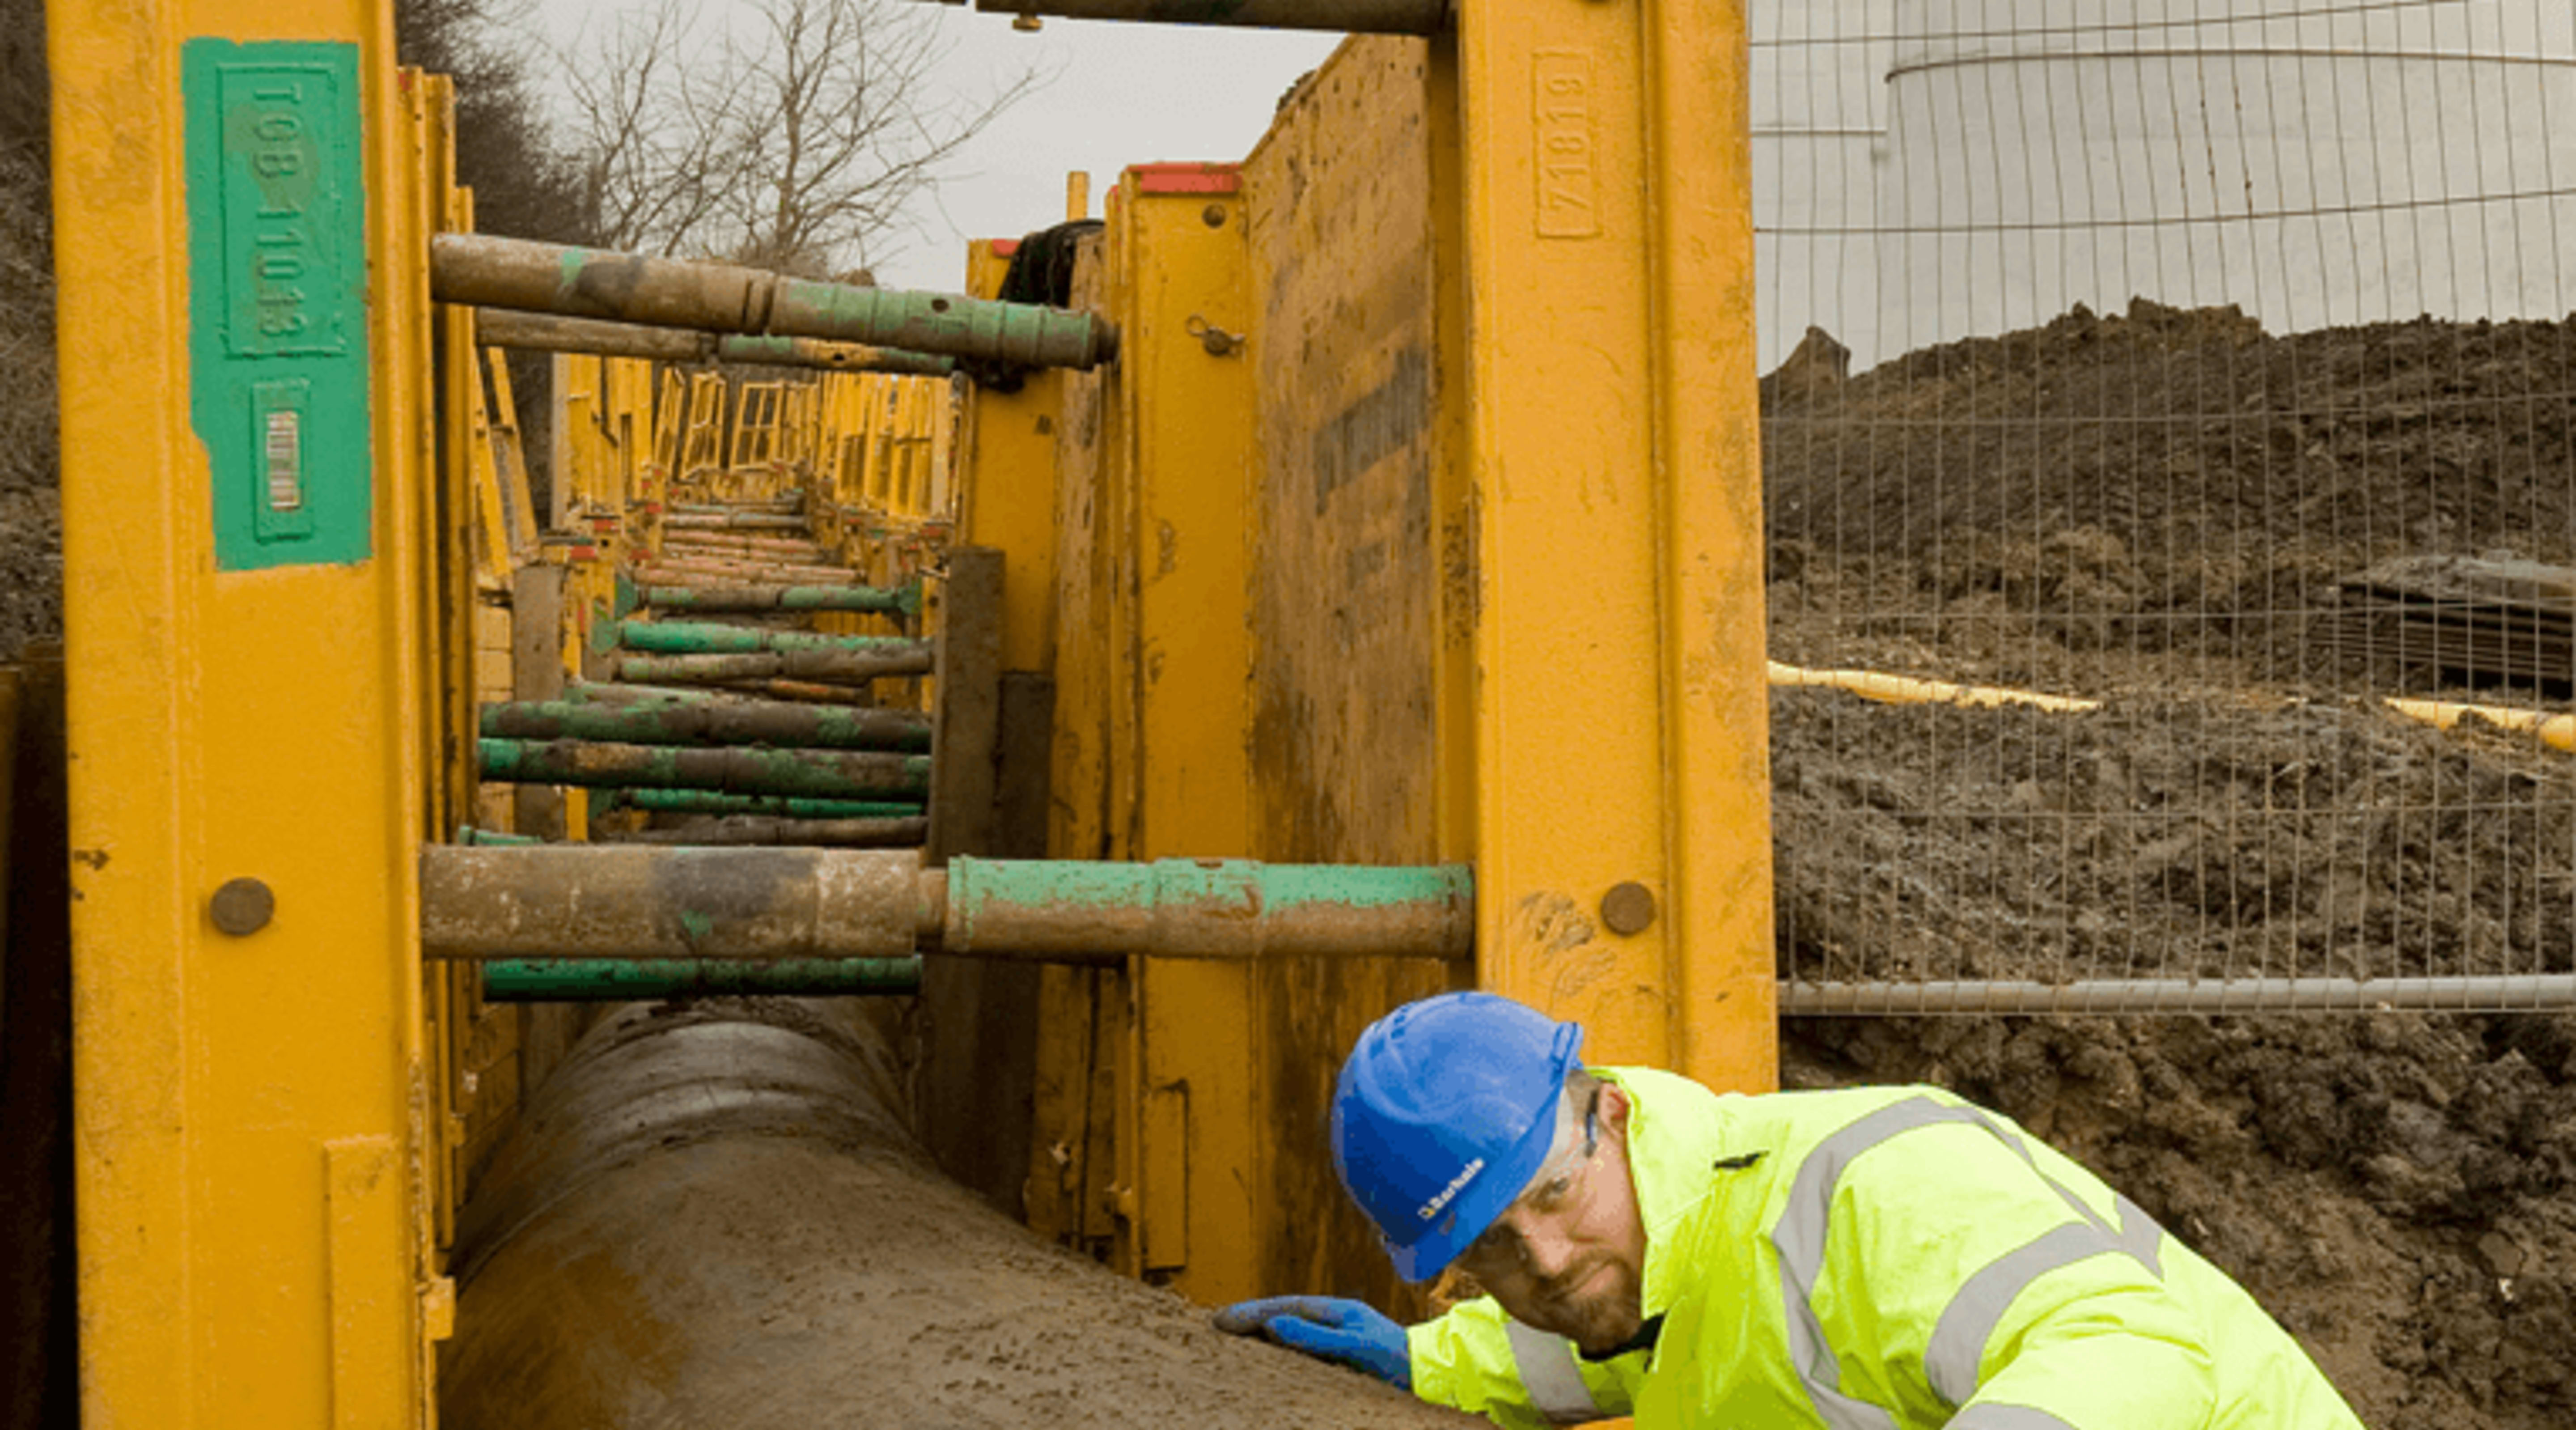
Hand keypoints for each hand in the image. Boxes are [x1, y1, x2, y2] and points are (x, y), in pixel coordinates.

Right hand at [1213, 1295, 1412, 1389]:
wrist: (1430, 1376)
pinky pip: (1301, 1347)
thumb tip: (1273, 1325)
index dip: (1252, 1313)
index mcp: (1337, 1311)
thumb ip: (1315, 1337)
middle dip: (1250, 1318)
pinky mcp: (1340, 1356)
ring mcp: (1337, 1337)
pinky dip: (1278, 1347)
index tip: (1222, 1320)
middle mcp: (1334, 1320)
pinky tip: (1265, 1354)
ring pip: (1290, 1330)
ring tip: (1231, 1336)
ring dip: (1261, 1332)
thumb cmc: (1397, 1361)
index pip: (1285, 1308)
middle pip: (1283, 1314)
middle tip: (1216, 1325)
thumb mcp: (1356, 1347)